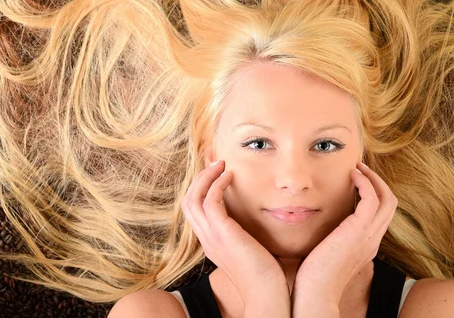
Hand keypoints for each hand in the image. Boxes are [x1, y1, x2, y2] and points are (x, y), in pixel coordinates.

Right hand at [180, 160, 289, 309]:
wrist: (265, 292)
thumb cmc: (264, 273)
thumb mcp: (249, 249)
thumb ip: (245, 234)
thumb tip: (255, 221)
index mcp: (210, 242)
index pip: (195, 210)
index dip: (201, 188)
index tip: (214, 171)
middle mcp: (206, 238)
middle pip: (187, 201)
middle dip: (199, 178)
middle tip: (214, 161)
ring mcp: (211, 236)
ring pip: (193, 199)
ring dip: (205, 177)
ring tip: (220, 163)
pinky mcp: (222, 233)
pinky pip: (211, 201)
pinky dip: (217, 184)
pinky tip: (231, 176)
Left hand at [292, 162, 397, 304]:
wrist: (316, 291)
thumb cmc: (316, 275)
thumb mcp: (329, 252)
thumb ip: (334, 238)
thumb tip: (324, 226)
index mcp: (368, 245)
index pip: (382, 214)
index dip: (375, 194)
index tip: (359, 181)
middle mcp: (373, 239)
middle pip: (390, 204)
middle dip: (378, 182)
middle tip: (361, 169)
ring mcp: (369, 235)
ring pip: (387, 198)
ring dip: (373, 179)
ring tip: (357, 168)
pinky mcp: (359, 230)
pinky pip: (372, 198)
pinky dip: (365, 182)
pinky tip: (351, 176)